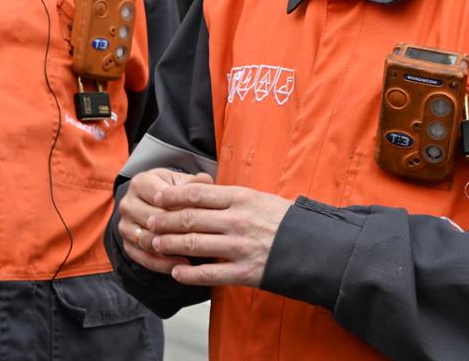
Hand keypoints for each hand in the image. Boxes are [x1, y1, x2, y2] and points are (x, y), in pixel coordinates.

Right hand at [115, 169, 214, 274]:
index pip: (159, 198)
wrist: (151, 203)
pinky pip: (143, 258)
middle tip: (203, 241)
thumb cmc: (171, 192)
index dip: (181, 209)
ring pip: (146, 241)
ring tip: (194, 256)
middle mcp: (128, 203)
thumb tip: (206, 180)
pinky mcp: (127, 243)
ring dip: (169, 250)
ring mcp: (125, 225)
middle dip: (177, 231)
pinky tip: (181, 266)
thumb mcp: (181, 182)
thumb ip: (195, 182)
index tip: (203, 219)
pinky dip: (162, 264)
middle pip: (152, 221)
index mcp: (141, 183)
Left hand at [144, 182, 293, 287]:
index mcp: (242, 198)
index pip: (196, 194)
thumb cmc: (288, 221)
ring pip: (193, 244)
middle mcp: (238, 221)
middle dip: (163, 220)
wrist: (319, 248)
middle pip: (189, 218)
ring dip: (169, 244)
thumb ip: (231, 199)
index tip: (155, 197)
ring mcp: (241, 247)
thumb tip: (199, 194)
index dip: (171, 196)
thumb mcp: (261, 199)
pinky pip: (209, 274)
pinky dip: (188, 274)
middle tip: (148, 222)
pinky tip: (176, 272)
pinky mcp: (246, 272)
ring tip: (156, 244)